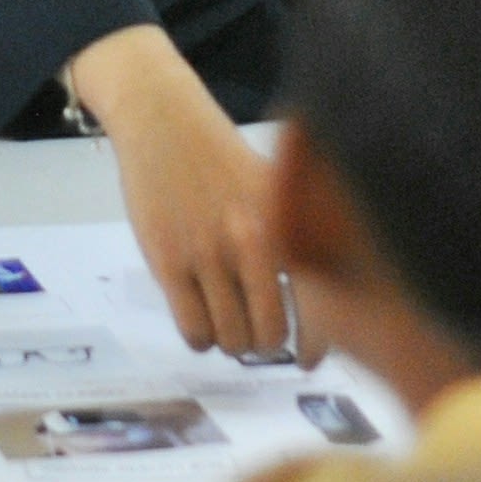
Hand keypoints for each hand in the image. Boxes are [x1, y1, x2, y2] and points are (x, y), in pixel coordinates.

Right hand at [70, 27, 313, 362]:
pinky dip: (200, 337)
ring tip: (227, 323)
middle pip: (269, 333)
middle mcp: (252, 243)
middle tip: (258, 336)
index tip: (307, 359)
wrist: (164, 122)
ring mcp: (208, 255)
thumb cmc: (223, 156)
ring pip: (230, 339)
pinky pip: (193, 330)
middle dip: (265, 344)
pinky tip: (201, 318)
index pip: (317, 305)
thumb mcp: (275, 188)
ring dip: (231, 341)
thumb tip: (316, 308)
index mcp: (287, 224)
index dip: (314, 345)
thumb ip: (295, 238)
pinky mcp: (169, 263)